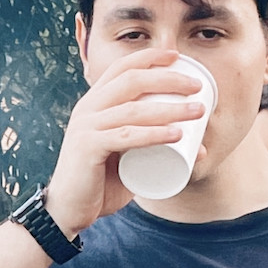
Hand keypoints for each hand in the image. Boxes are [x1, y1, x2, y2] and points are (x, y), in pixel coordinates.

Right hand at [44, 49, 207, 237]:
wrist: (68, 210)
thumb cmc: (101, 183)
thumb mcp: (128, 157)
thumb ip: (153, 147)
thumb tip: (200, 148)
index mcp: (94, 103)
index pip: (121, 68)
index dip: (149, 57)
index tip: (177, 57)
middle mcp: (88, 108)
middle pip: (131, 80)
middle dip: (168, 78)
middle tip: (197, 87)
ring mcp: (86, 126)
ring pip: (133, 109)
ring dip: (170, 108)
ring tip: (198, 112)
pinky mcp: (87, 148)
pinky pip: (126, 136)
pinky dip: (153, 134)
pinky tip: (176, 134)